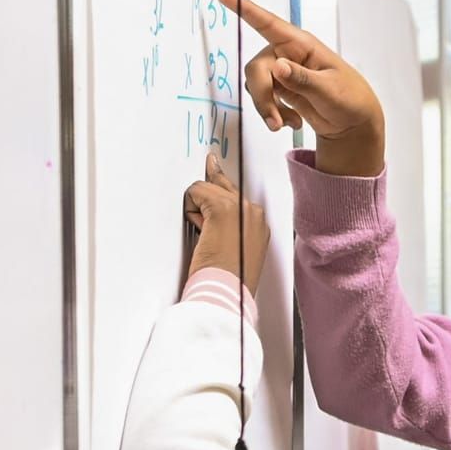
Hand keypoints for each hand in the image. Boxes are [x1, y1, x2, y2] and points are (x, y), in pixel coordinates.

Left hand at [186, 152, 271, 294]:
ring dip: (199, 208)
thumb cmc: (229, 279)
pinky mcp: (223, 208)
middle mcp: (254, 213)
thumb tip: (211, 222)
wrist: (227, 291)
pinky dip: (191, 209)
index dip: (222, 185)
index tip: (217, 166)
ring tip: (203, 233)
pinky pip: (197, 192)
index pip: (237, 197)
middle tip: (211, 159)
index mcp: (259, 225)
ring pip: (210, 188)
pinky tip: (199, 228)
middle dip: (213, 183)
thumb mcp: (236, 253)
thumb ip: (230, 232)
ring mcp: (241, 209)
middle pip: (225, 186)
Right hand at [220, 0, 385, 178]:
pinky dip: (273, 114)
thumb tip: (277, 66)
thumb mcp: (331, 91)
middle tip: (274, 121)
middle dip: (261, 96)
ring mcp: (282, 72)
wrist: (353, 124)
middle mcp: (288, 54)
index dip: (245, 9)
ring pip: (255, 85)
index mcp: (303, 45)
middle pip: (256, 68)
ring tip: (287, 124)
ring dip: (267, 108)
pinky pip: (263, 99)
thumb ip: (303, 80)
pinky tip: (292, 122)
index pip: (270, 24)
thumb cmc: (350, 99)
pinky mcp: (279, 89)